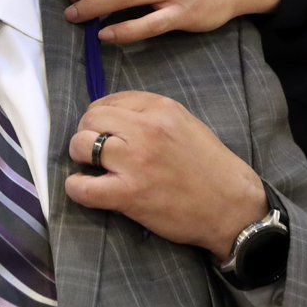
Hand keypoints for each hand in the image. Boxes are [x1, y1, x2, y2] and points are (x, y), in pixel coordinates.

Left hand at [64, 91, 267, 258]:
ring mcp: (136, 162)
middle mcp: (146, 129)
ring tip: (89, 166)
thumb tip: (114, 116)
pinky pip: (83, 187)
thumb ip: (152, 114)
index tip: (103, 129)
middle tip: (92, 148)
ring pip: (81, 144)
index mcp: (161, 109)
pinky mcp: (129, 194)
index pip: (111, 100)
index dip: (101, 115)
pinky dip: (76, 188)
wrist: (231, 206)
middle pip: (91, 118)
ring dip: (78, 155)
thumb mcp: (185, 123)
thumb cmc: (210, 166)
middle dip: (86, 131)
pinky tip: (84, 188)